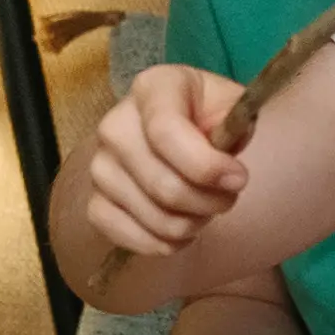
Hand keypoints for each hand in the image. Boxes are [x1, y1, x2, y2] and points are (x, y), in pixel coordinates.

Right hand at [80, 63, 251, 259]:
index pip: (166, 132)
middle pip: (163, 185)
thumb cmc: (206, 116)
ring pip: (155, 218)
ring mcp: (100, 167)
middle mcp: (115, 126)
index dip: (207, 166)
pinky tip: (181, 230)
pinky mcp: (95, 202)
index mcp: (151, 89)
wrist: (176, 131)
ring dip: (193, 224)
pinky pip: (131, 238)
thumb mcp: (229, 105)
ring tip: (204, 208)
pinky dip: (165, 244)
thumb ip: (236, 127)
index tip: (239, 179)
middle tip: (228, 197)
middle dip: (209, 202)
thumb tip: (228, 173)